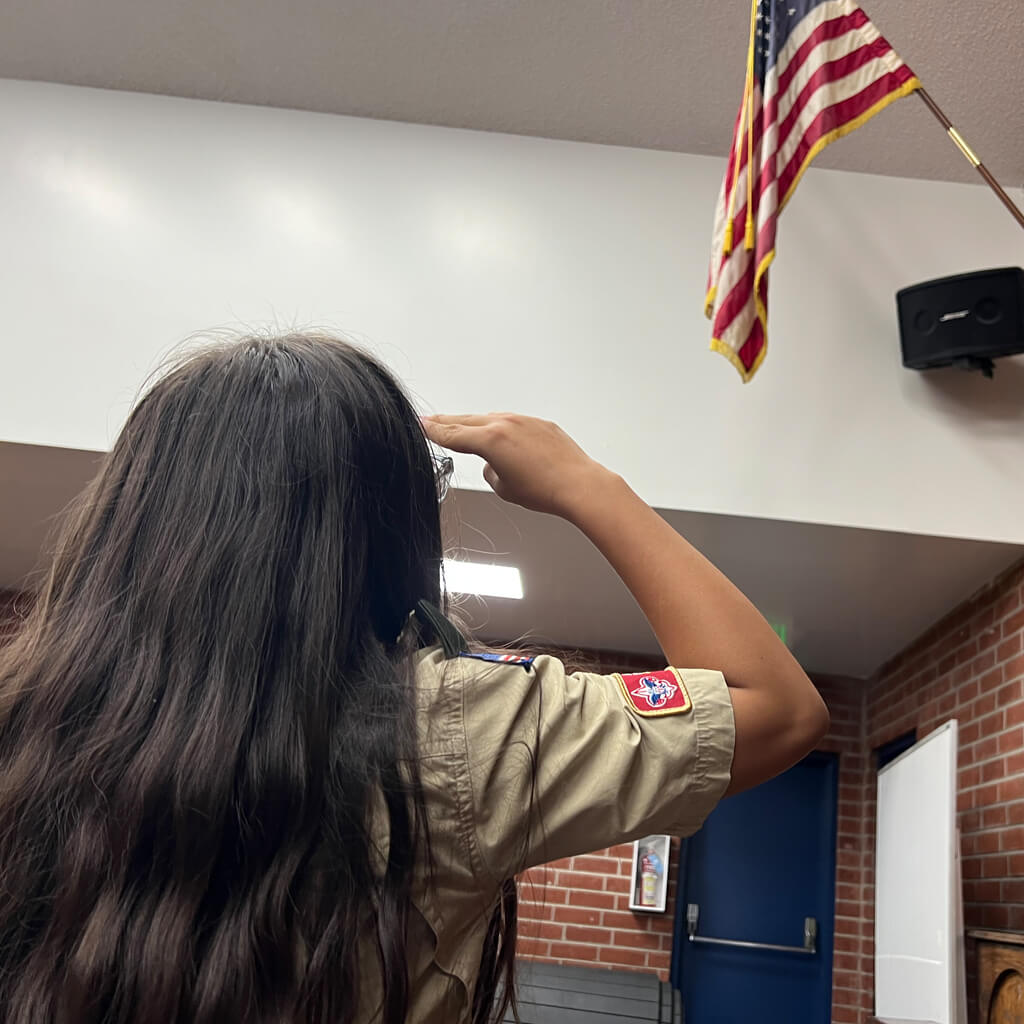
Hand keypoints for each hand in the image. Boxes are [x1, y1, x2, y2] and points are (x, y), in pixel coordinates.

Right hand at [422, 413, 611, 517]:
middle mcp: (506, 424)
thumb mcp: (504, 488)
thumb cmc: (545, 490)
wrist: (579, 485)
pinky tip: (504, 438)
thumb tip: (493, 464)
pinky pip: (514, 423)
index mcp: (490, 440)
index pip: (453, 434)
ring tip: (466, 428)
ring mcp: (525, 421)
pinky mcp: (541, 424)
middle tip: (432, 420)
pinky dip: (504, 428)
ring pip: (492, 418)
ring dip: (477, 423)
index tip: (422, 425)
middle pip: (468, 420)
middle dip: (448, 421)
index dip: (434, 430)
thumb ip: (490, 471)